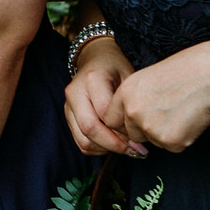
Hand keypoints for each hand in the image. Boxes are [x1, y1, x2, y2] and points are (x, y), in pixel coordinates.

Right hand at [64, 36, 144, 156]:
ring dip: (106, 149)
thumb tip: (138, 138)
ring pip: (83, 139)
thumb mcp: (130, 78)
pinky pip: (80, 142)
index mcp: (92, 79)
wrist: (95, 59)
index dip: (123, 128)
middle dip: (114, 144)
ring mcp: (68, 105)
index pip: (105, 112)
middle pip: (89, 128)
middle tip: (135, 150)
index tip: (141, 134)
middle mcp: (75, 92)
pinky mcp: (68, 116)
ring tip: (126, 148)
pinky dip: (98, 148)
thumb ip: (131, 104)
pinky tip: (114, 144)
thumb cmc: (116, 69)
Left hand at [101, 42, 209, 152]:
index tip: (139, 119)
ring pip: (152, 141)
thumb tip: (129, 121)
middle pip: (131, 134)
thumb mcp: (147, 78)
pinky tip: (190, 119)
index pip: (111, 120)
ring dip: (164, 133)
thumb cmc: (184, 72)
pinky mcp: (170, 141)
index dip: (125, 122)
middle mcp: (133, 112)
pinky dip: (181, 138)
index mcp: (124, 94)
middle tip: (167, 113)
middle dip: (145, 130)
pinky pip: (171, 147)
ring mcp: (151, 128)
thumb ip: (132, 99)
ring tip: (181, 111)